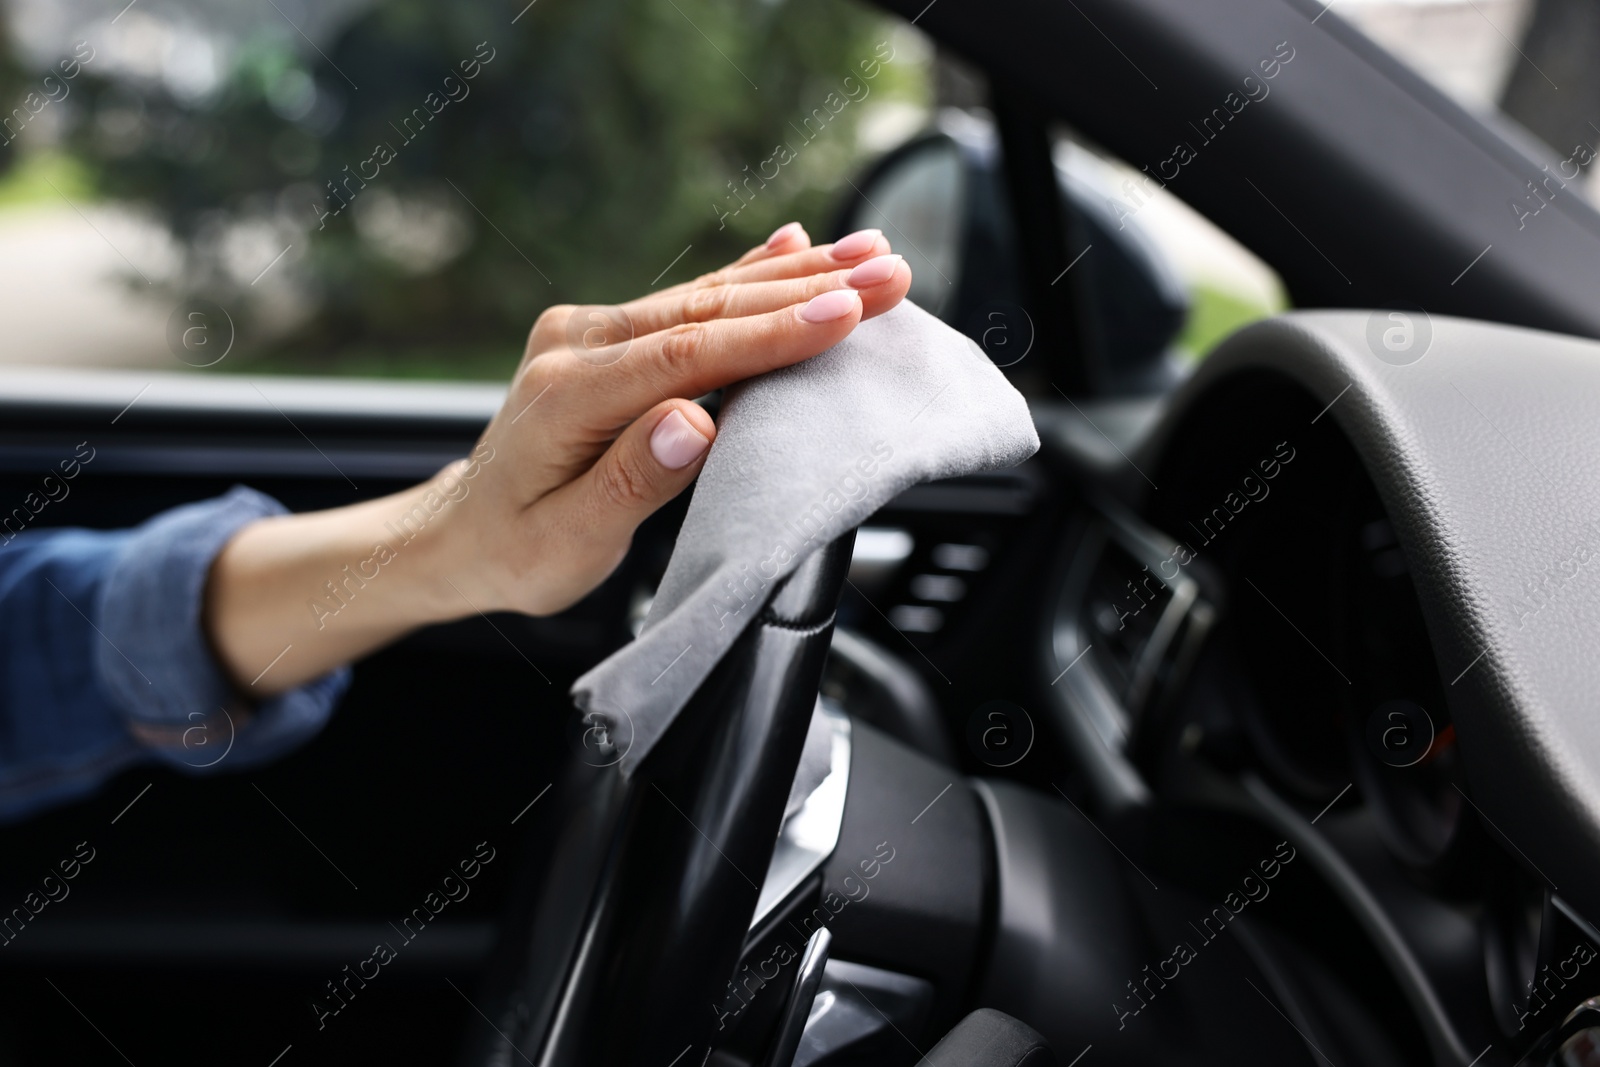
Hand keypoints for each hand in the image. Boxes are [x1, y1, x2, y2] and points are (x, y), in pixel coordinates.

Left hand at [205, 223, 912, 692]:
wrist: (462, 531)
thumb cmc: (515, 550)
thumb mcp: (566, 543)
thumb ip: (629, 481)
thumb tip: (693, 424)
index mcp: (568, 394)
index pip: (687, 354)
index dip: (771, 335)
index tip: (844, 315)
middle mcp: (578, 344)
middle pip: (707, 310)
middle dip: (806, 290)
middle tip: (889, 275)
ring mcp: (591, 332)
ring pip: (706, 296)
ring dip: (792, 275)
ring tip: (869, 254)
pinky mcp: (608, 335)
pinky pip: (689, 301)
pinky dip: (748, 275)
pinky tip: (794, 245)